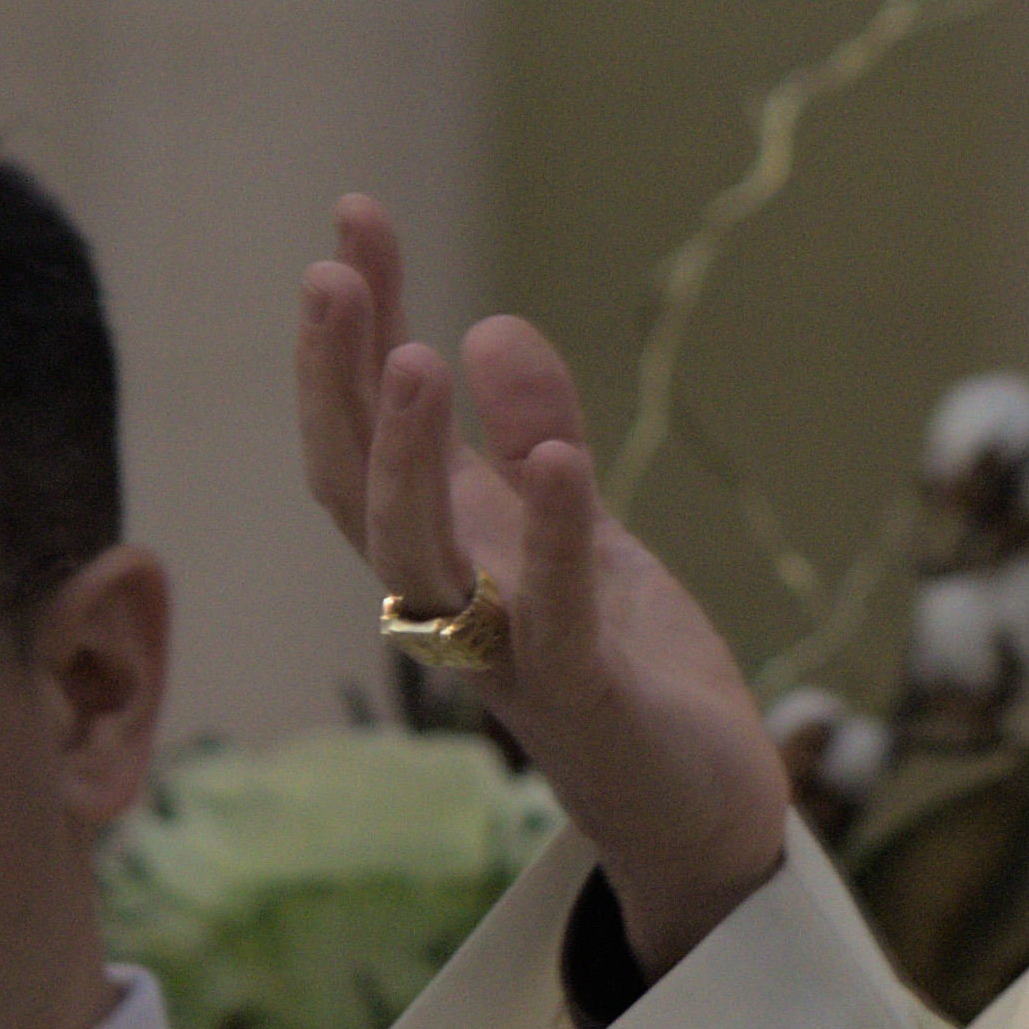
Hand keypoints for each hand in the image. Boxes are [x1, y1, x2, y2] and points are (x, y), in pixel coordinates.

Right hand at [296, 196, 792, 970]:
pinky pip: (558, 619)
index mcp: (445, 552)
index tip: (350, 222)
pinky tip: (556, 462)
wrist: (696, 806)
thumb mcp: (575, 520)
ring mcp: (511, 660)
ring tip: (416, 354)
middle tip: (332, 276)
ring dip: (411, 460)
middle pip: (358, 493)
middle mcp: (451, 605)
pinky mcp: (589, 701)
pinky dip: (555, 542)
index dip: (349, 335)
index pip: (364, 436)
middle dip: (340, 384)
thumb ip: (533, 428)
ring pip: (424, 564)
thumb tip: (485, 324)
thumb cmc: (621, 659)